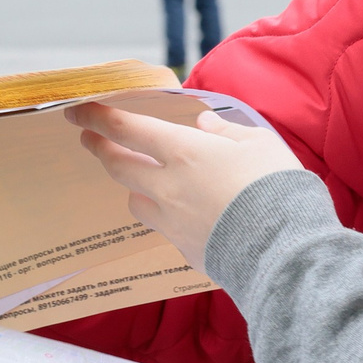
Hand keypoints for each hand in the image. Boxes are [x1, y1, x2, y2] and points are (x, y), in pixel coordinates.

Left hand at [67, 102, 304, 272]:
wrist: (283, 251)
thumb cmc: (276, 187)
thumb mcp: (260, 144)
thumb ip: (227, 132)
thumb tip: (205, 124)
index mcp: (184, 152)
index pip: (127, 129)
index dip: (98, 117)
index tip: (79, 111)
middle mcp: (167, 187)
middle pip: (119, 166)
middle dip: (100, 148)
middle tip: (90, 139)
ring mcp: (172, 222)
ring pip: (135, 200)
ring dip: (133, 186)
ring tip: (141, 180)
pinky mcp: (184, 249)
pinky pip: (165, 228)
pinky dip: (167, 216)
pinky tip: (184, 215)